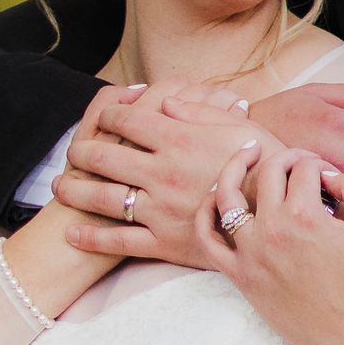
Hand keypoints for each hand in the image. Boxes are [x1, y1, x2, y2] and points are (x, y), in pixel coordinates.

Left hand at [56, 84, 276, 265]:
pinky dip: (92, 239)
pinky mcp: (164, 243)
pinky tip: (73, 234)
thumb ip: (197, 110)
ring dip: (75, 191)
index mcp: (177, 139)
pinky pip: (119, 242)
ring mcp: (160, 209)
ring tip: (60, 188)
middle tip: (72, 153)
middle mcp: (162, 172)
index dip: (107, 114)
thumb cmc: (265, 165)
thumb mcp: (237, 126)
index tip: (101, 116)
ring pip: (103, 198)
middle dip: (81, 152)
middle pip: (105, 156)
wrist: (283, 217)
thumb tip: (166, 102)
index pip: (126, 119)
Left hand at [196, 148, 343, 344]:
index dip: (319, 163)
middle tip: (300, 163)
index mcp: (304, 214)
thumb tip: (329, 174)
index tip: (328, 175)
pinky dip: (204, 214)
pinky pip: (207, 239)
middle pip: (269, 172)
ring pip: (228, 195)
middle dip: (287, 158)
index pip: (304, 167)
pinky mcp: (238, 274)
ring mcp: (249, 252)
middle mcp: (271, 228)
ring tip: (248, 154)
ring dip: (235, 166)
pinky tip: (213, 197)